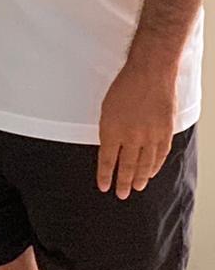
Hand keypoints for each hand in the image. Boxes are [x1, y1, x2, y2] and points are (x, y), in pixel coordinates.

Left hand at [96, 57, 178, 197]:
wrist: (149, 74)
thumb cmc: (124, 87)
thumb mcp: (106, 108)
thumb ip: (108, 130)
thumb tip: (109, 148)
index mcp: (112, 129)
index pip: (107, 159)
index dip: (105, 175)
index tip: (104, 186)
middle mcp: (131, 136)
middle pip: (126, 166)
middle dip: (122, 182)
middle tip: (121, 195)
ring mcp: (150, 136)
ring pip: (144, 164)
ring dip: (139, 178)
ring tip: (135, 188)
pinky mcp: (165, 133)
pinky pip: (159, 156)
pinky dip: (154, 166)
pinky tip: (150, 173)